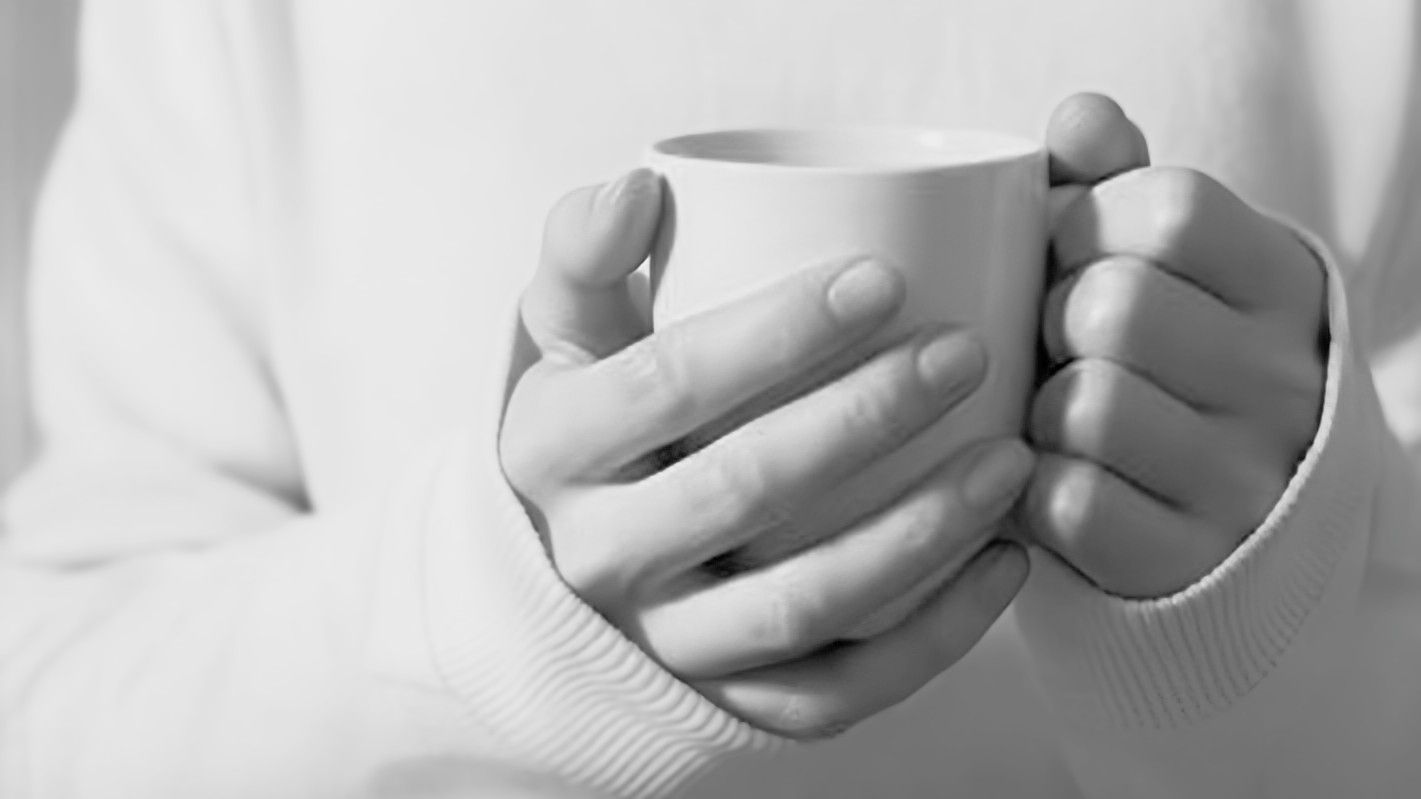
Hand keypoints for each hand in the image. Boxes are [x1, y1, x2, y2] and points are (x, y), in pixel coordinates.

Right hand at [500, 169, 1032, 737]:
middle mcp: (602, 555)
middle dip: (864, 417)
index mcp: (554, 449)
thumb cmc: (589, 422)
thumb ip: (586, 252)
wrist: (560, 562)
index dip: (776, 334)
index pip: (667, 385)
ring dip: (918, 531)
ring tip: (1010, 458)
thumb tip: (639, 186)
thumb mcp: (563, 334)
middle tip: (966, 352)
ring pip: (800, 603)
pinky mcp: (727, 702)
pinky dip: (933, 639)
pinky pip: (835, 693)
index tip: (882, 277)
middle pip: (742, 490)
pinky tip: (1004, 562)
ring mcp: (666, 640)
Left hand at [1023, 94, 1326, 596]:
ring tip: (1054, 413)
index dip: (1085, 221)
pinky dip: (1033, 486)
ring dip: (1039, 408)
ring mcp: (1242, 479)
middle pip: (1114, 307)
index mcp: (1282, 284)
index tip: (1067, 252)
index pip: (1170, 209)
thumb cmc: (1176, 355)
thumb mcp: (1171, 262)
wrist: (1238, 508)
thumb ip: (1121, 182)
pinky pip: (1068, 504)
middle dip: (1052, 316)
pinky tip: (1051, 474)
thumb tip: (1078, 120)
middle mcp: (1282, 380)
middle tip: (1052, 339)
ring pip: (1086, 408)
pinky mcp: (1186, 561)